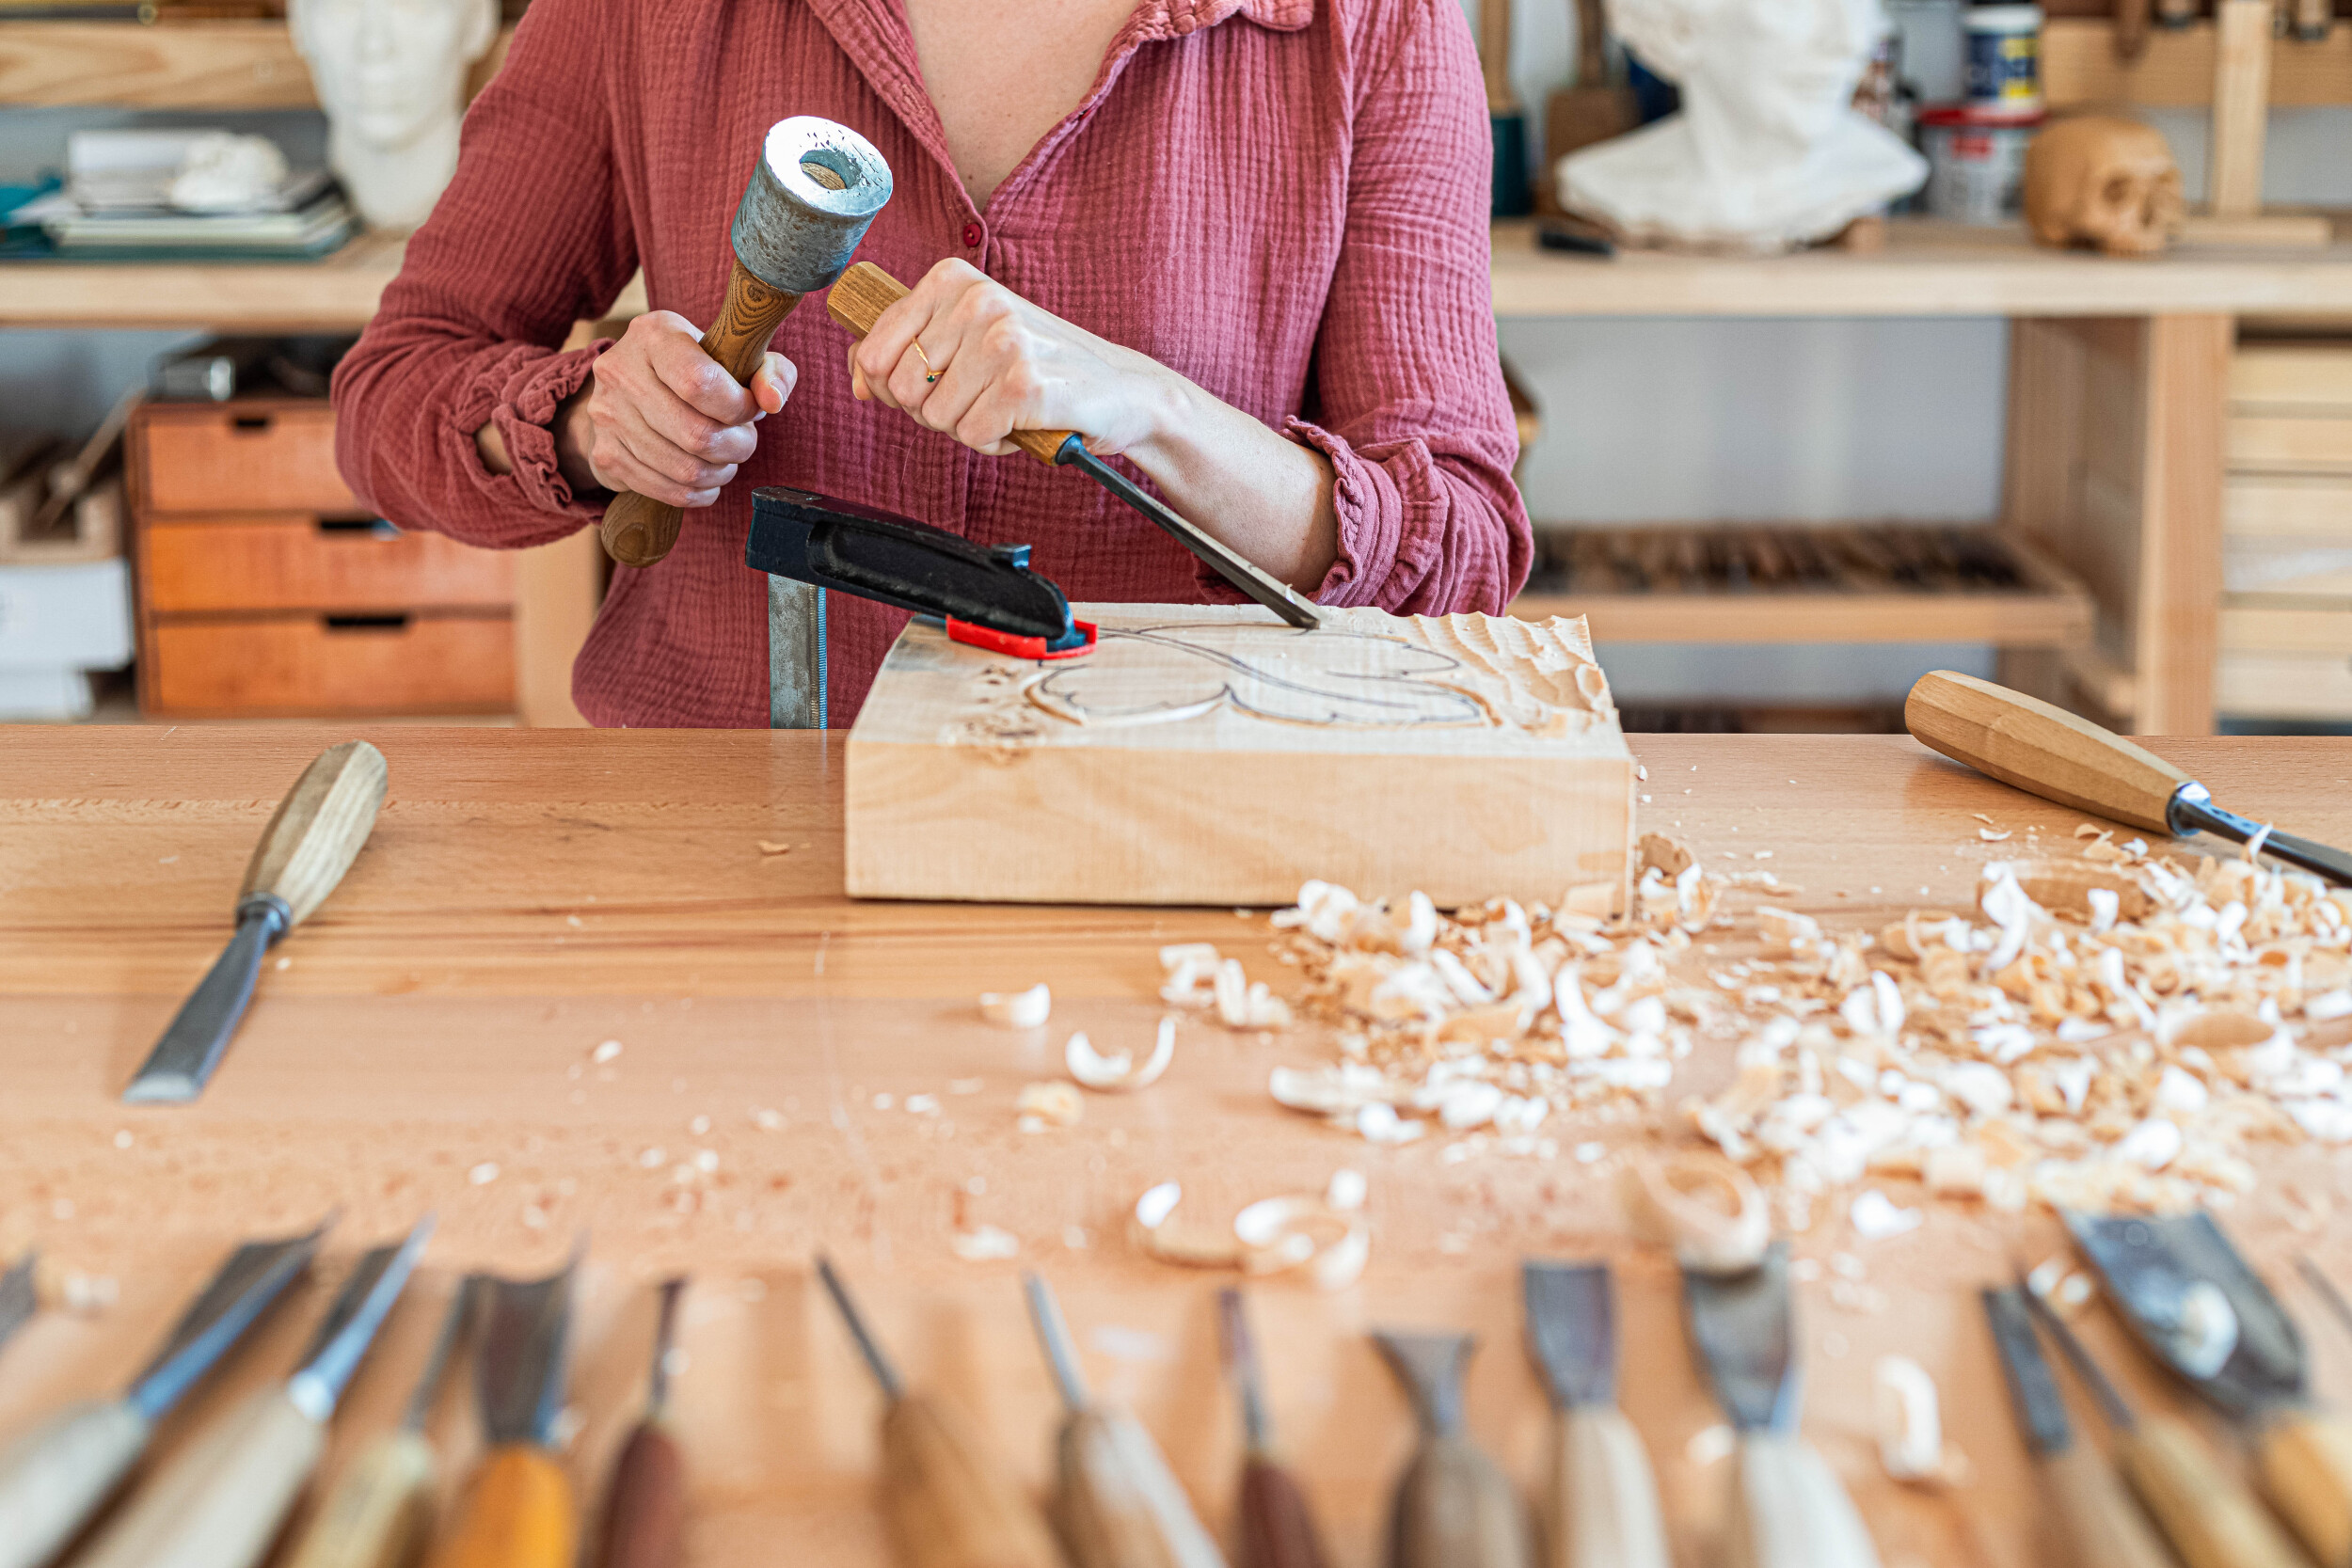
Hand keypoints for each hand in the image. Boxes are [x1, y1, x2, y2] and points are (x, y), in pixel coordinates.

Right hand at [556, 312, 796, 505]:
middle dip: (736, 446)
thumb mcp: (734, 354)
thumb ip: (770, 370)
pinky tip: (708, 477)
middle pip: (695, 434)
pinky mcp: (606, 455)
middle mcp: (621, 372)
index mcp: (653, 335)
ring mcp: (608, 416)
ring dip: (720, 472)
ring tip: (727, 457)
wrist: (628, 387)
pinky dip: (700, 492)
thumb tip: (772, 401)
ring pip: (684, 470)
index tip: (751, 409)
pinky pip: (667, 491)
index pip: (699, 383)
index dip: (737, 407)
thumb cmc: (695, 368)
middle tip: (744, 440)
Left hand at [847, 258, 1171, 459]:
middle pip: (901, 390)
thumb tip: (858, 378)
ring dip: (969, 428)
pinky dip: (996, 444)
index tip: (933, 385)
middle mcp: (977, 300)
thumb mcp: (967, 339)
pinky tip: (1024, 423)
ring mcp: (1004, 341)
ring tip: (1005, 408)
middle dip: (933, 411)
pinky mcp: (1027, 385)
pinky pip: (973, 437)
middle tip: (978, 399)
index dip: (891, 388)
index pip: (872, 352)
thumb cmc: (1040, 365)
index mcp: (953, 279)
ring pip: (936, 418)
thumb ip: (904, 350)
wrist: (1123, 389)